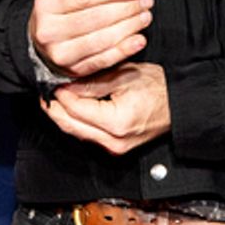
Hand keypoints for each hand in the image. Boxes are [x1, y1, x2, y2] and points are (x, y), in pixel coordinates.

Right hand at [30, 0, 153, 77]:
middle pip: (96, 18)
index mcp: (47, 5)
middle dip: (126, 8)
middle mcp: (49, 31)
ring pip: (102, 39)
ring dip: (129, 27)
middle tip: (145, 2)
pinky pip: (104, 59)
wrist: (44, 42)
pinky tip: (138, 40)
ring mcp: (61, 53)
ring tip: (144, 17)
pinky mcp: (74, 70)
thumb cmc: (62, 14)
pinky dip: (124, 49)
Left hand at [42, 62, 170, 155]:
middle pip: (70, 126)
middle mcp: (113, 141)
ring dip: (63, 116)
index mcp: (116, 123)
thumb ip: (92, 83)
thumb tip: (66, 85)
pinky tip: (71, 109)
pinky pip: (88, 135)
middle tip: (45, 93)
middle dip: (54, 109)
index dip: (60, 95)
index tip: (51, 82)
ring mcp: (114, 148)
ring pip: (76, 133)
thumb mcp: (124, 77)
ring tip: (55, 99)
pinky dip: (77, 122)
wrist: (179, 105)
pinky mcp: (115, 148)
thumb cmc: (159, 89)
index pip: (75, 110)